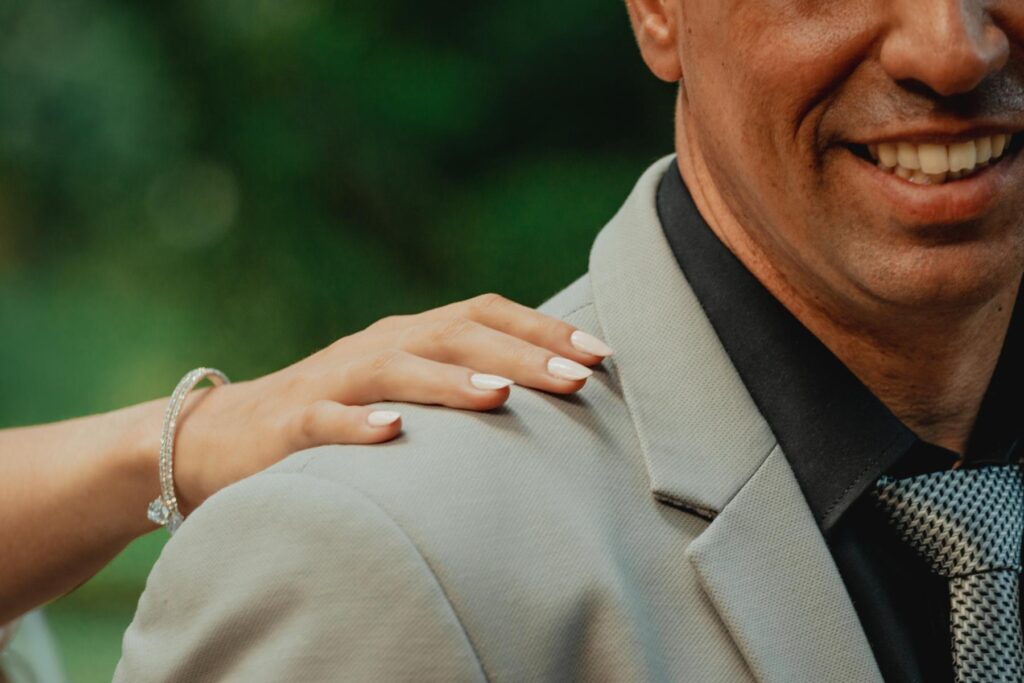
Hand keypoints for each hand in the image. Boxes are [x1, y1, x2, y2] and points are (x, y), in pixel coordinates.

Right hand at [171, 293, 611, 512]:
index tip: (602, 354)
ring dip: (449, 381)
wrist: (222, 438)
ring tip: (501, 396)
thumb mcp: (402, 392)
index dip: (542, 329)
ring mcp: (331, 382)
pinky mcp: (288, 426)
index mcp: (410, 338)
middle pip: (453, 335)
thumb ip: (458, 385)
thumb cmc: (335, 418)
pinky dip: (356, 424)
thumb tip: (544, 397)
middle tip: (578, 376)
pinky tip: (392, 433)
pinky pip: (323, 420)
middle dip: (518, 352)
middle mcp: (377, 347)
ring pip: (394, 369)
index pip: (483, 316)